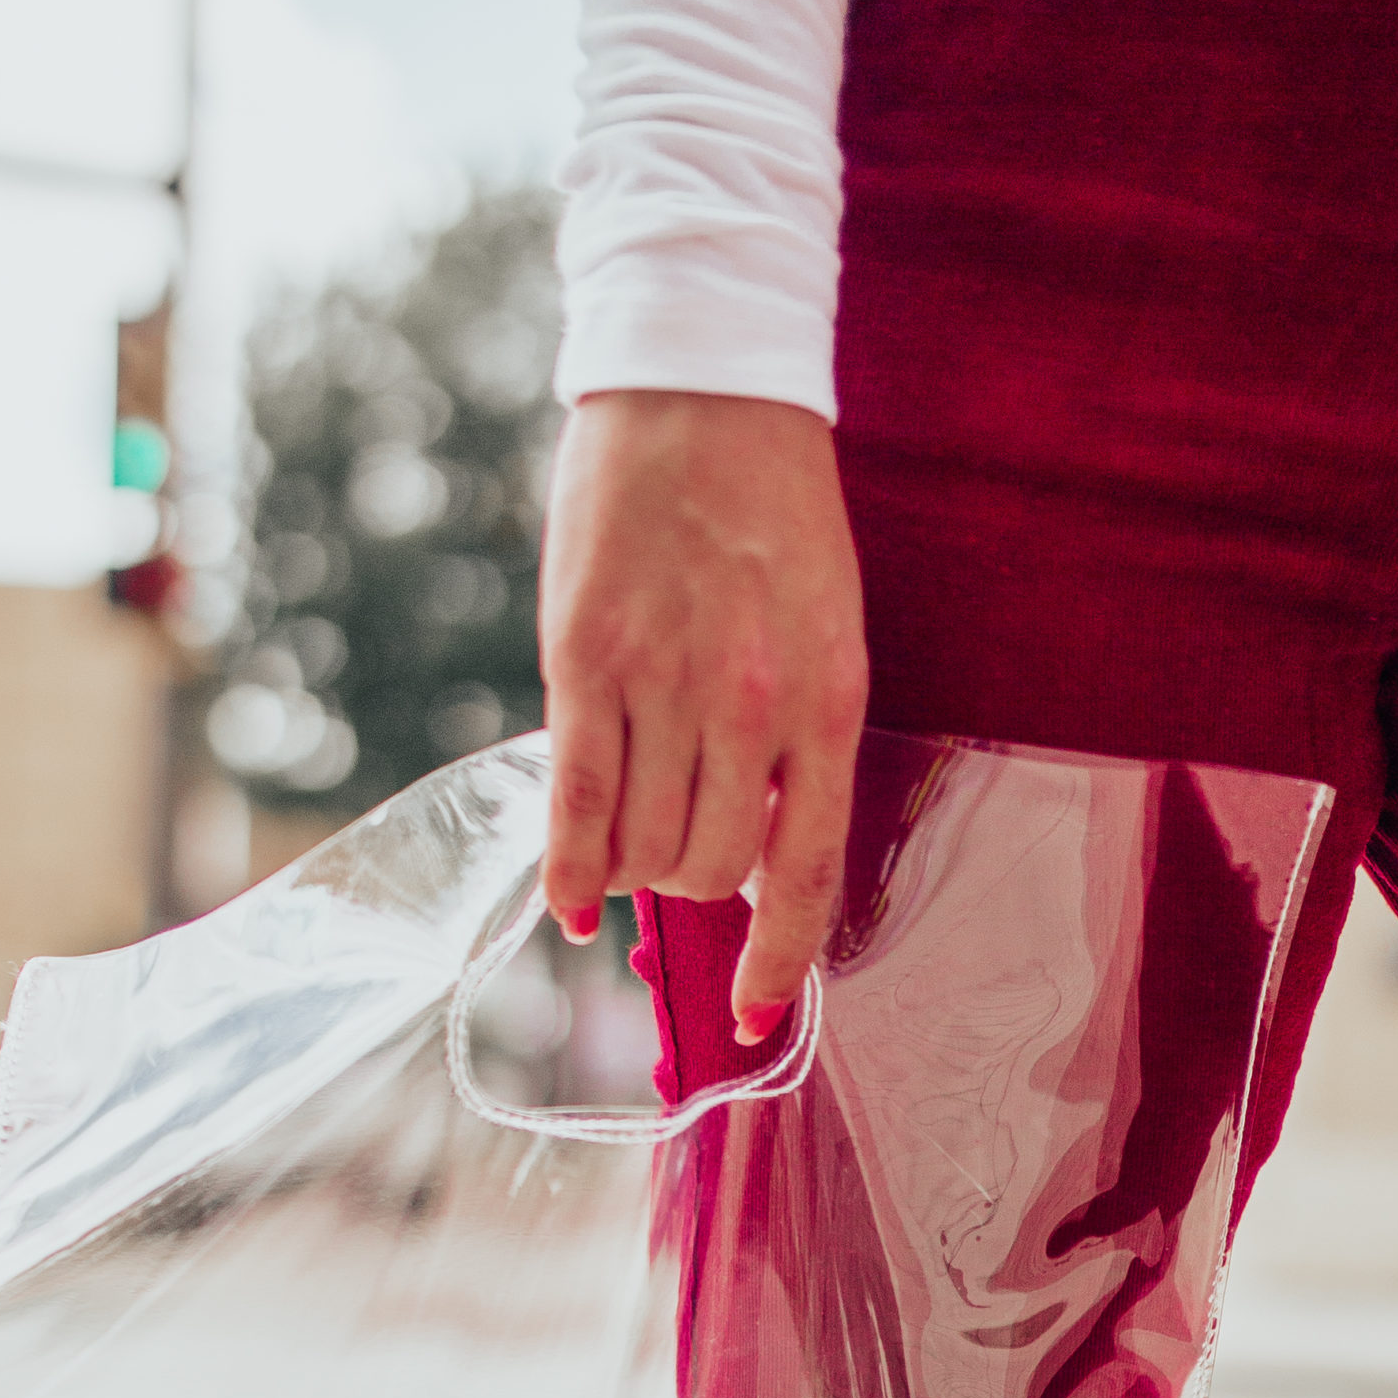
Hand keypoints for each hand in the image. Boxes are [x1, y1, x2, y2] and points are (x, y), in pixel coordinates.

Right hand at [539, 389, 866, 1041]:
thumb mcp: (819, 625)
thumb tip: (749, 863)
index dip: (778, 961)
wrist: (701, 382)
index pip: (802, 871)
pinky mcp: (583, 660)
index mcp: (826, 697)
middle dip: (693, 884)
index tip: (757, 1015)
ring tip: (633, 828)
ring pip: (644, 850)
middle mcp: (749, 701)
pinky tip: (571, 902)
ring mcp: (661, 682)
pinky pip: (575, 806)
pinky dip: (571, 871)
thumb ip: (790, 740)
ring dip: (637, 867)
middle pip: (710, 869)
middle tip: (678, 851)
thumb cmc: (768, 509)